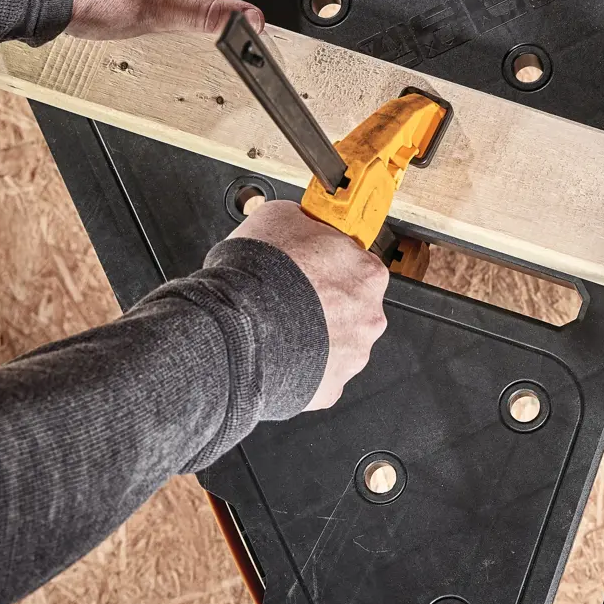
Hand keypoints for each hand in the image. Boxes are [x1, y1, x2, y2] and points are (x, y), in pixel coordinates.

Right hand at [229, 200, 388, 410]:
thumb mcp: (279, 216)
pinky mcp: (332, 387)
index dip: (330, 266)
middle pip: (352, 308)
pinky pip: (320, 375)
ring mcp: (353, 355)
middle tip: (292, 300)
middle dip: (325, 305)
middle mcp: (369, 316)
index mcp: (367, 273)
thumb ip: (306, 223)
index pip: (358, 266)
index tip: (313, 269)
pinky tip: (278, 354)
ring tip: (279, 328)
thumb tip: (304, 221)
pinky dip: (303, 367)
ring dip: (315, 337)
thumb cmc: (256, 275)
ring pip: (338, 344)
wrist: (235, 328)